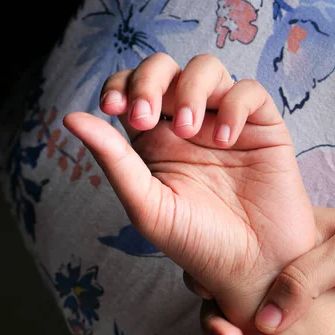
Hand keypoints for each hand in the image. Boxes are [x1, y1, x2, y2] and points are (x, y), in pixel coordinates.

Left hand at [64, 53, 316, 325]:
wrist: (254, 266)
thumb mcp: (148, 206)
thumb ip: (114, 161)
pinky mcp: (263, 127)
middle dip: (151, 79)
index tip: (114, 108)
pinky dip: (234, 105)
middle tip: (148, 117)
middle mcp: (190, 126)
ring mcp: (227, 123)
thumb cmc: (200, 243)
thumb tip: (71, 118)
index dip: (121, 84)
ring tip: (188, 129)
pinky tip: (226, 139)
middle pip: (166, 68)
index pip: (133, 89)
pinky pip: (249, 92)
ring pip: (207, 69)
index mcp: (157, 142)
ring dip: (191, 89)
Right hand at [189, 203, 334, 334]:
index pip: (235, 255)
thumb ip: (304, 279)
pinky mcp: (320, 329)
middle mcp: (284, 268)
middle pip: (236, 298)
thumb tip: (263, 324)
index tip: (208, 301)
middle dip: (223, 324)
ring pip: (256, 329)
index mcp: (284, 237)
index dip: (213, 278)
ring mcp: (301, 301)